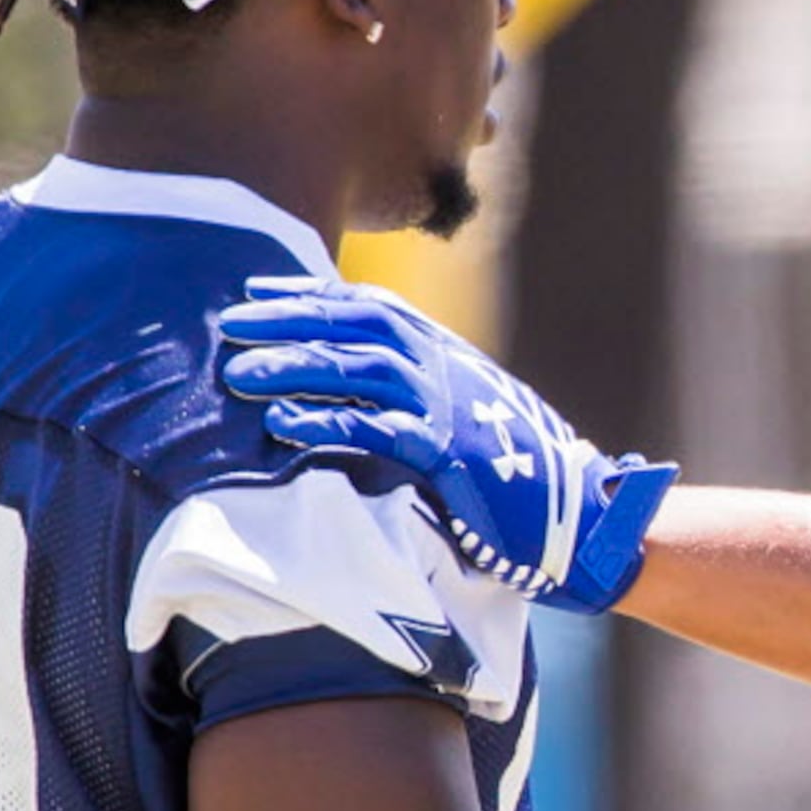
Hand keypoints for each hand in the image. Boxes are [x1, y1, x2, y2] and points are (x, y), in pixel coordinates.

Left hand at [217, 277, 677, 613]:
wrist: (581, 514)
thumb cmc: (519, 473)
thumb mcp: (468, 415)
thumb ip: (421, 393)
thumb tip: (359, 386)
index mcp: (448, 352)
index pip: (371, 306)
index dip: (312, 297)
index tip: (257, 296)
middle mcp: (446, 367)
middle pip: (357, 325)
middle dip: (289, 320)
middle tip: (229, 325)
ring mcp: (448, 406)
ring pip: (358, 369)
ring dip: (294, 367)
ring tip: (238, 373)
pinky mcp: (448, 452)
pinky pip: (375, 429)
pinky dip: (326, 423)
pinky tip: (282, 426)